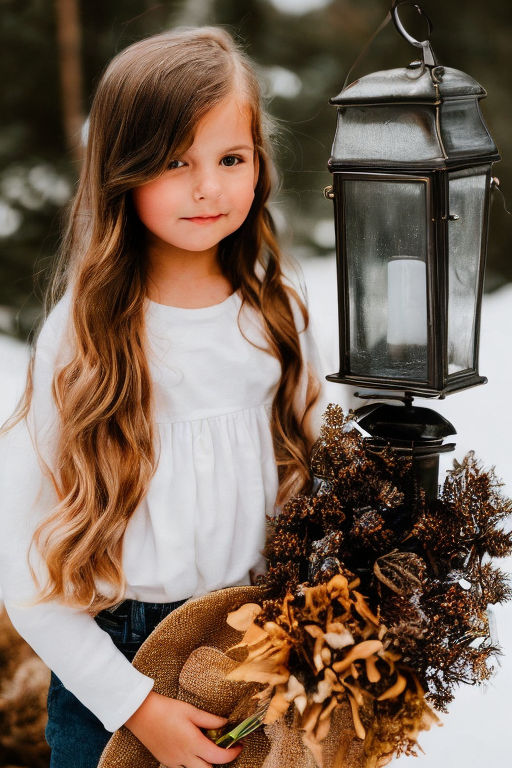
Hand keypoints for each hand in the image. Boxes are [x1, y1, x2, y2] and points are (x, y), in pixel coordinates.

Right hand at [124, 691, 242, 767]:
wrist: (140, 713)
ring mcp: (174, 761)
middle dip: (218, 762)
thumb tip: (225, 724)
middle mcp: (184, 757)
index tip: (238, 746)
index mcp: (193, 743)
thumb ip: (210, 720)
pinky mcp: (165, 761)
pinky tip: (190, 748)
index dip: (232, 754)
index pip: (219, 757)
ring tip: (206, 747)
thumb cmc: (166, 709)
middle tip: (223, 748)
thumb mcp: (191, 711)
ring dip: (204, 763)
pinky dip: (191, 762)